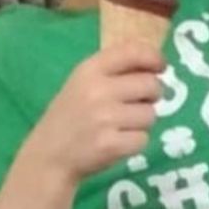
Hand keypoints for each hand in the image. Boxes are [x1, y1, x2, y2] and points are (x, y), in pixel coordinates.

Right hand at [19, 42, 164, 185]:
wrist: (48, 157)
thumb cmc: (70, 116)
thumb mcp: (83, 82)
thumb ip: (114, 70)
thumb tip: (155, 62)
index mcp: (90, 70)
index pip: (133, 51)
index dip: (154, 57)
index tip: (160, 67)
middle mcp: (98, 90)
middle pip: (151, 85)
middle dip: (152, 95)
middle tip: (139, 103)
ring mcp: (105, 119)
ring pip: (150, 114)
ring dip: (142, 122)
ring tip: (121, 126)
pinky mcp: (111, 145)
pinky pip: (143, 139)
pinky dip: (135, 143)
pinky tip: (117, 142)